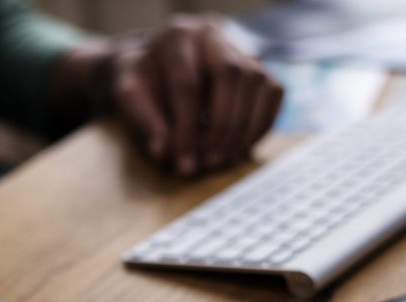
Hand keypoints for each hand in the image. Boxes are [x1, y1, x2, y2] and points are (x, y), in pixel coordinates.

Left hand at [110, 17, 282, 176]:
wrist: (159, 65)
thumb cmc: (146, 82)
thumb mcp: (132, 96)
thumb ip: (146, 121)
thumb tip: (165, 153)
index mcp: (177, 37)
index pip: (187, 85)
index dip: (186, 129)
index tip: (184, 162)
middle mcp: (213, 35)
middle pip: (230, 75)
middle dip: (222, 125)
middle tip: (211, 162)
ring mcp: (240, 46)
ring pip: (257, 81)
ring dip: (245, 127)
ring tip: (226, 160)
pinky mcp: (258, 65)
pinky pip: (273, 91)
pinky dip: (263, 123)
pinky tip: (243, 147)